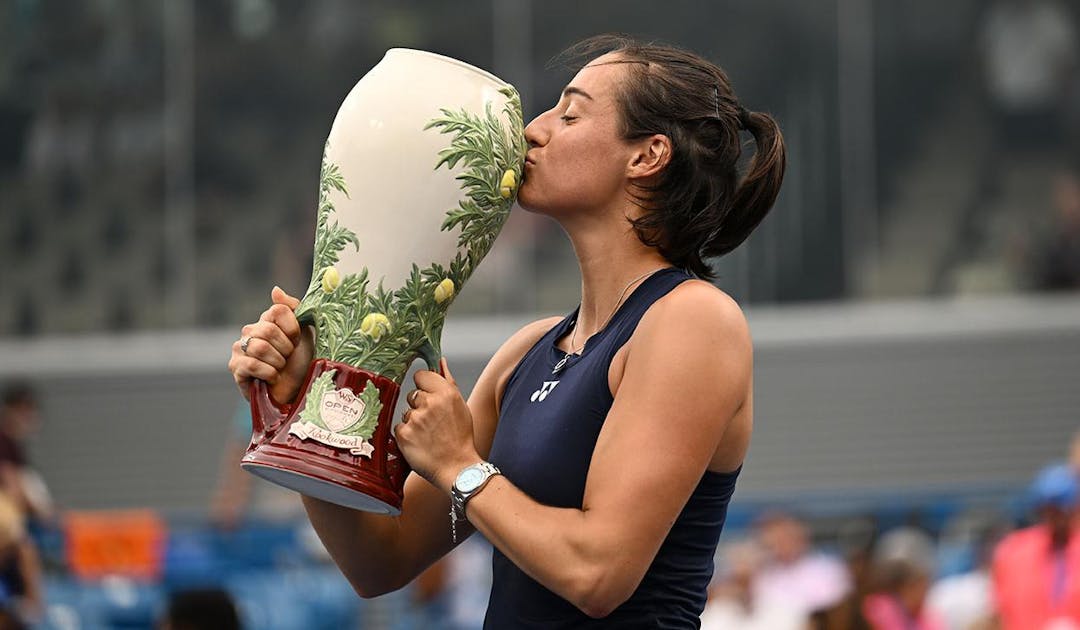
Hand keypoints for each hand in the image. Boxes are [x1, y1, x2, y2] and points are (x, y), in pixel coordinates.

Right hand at [227, 286, 313, 404]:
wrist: (296, 392)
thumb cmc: (302, 363)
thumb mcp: (306, 333)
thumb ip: (294, 309)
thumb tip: (275, 290)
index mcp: (268, 320)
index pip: (278, 311)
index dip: (292, 329)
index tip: (297, 342)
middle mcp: (250, 330)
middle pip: (268, 329)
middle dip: (285, 348)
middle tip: (288, 358)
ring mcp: (240, 348)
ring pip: (259, 347)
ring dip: (277, 362)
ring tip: (280, 369)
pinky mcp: (235, 367)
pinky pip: (252, 364)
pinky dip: (269, 373)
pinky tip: (272, 378)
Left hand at [394, 358, 479, 492]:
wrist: (457, 468)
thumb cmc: (460, 438)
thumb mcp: (461, 406)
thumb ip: (448, 382)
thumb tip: (440, 362)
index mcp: (446, 393)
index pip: (421, 375)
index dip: (424, 386)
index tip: (429, 396)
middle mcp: (429, 403)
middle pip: (412, 394)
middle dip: (419, 406)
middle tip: (432, 423)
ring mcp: (415, 419)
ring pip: (406, 412)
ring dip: (413, 422)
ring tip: (428, 436)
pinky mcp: (403, 434)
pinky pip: (399, 427)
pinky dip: (407, 435)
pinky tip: (420, 443)